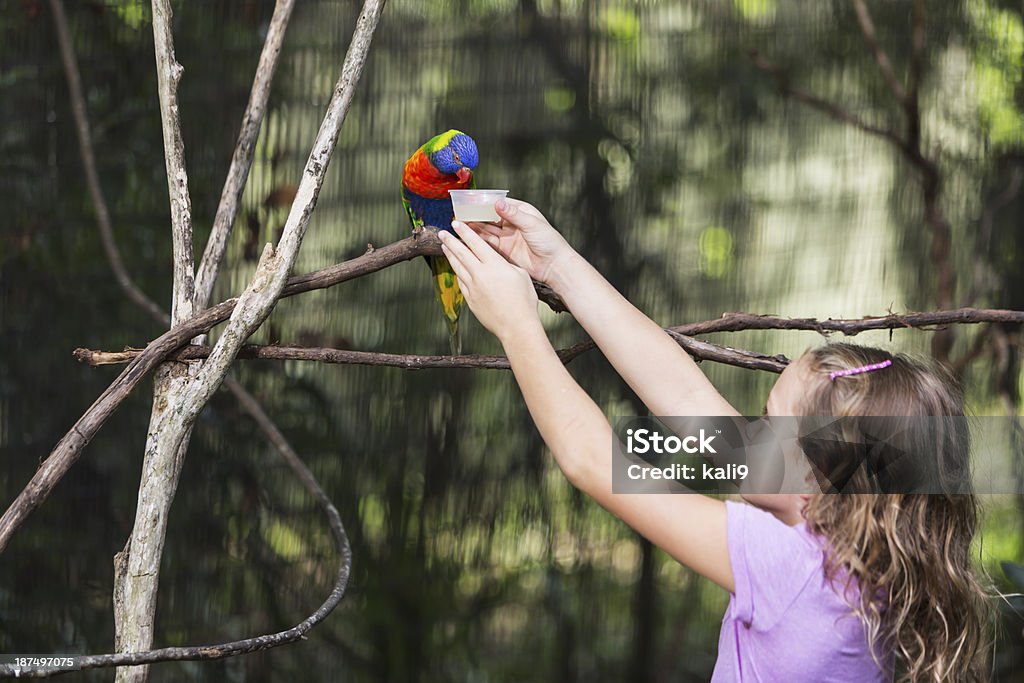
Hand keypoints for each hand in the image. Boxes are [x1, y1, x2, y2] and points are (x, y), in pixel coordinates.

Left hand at [439, 221, 539, 341]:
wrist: (516, 325)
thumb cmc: (524, 300)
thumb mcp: (520, 274)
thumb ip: (505, 264)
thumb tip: (495, 262)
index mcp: (494, 265)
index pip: (475, 243)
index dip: (465, 232)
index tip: (456, 224)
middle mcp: (480, 274)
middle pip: (461, 253)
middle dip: (450, 241)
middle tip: (442, 232)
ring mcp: (473, 288)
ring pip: (458, 267)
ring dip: (450, 255)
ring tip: (444, 247)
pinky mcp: (470, 300)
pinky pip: (461, 282)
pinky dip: (457, 272)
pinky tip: (456, 268)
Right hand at [464, 198, 572, 285]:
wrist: (554, 266)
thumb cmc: (550, 242)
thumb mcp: (532, 224)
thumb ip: (513, 214)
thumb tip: (497, 203)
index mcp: (521, 211)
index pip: (498, 203)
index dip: (484, 202)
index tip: (470, 200)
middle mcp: (512, 223)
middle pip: (489, 216)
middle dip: (475, 214)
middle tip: (460, 212)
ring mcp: (507, 237)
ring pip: (486, 230)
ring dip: (473, 227)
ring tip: (459, 223)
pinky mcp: (504, 250)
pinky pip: (488, 243)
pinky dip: (477, 240)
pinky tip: (467, 237)